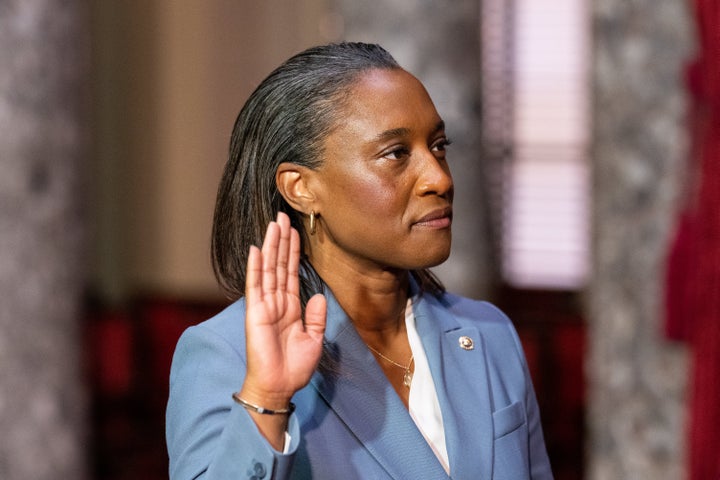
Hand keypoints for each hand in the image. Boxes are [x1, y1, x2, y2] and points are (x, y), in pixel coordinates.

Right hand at [240, 212, 326, 408]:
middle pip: (279, 264)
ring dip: (271, 246)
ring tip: (273, 224)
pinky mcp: (256, 313)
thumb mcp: (314, 339)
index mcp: (291, 307)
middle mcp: (277, 302)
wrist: (279, 386)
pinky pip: (256, 286)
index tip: (295, 231)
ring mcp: (265, 305)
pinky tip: (256, 249)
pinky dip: (256, 267)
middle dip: (281, 240)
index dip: (294, 251)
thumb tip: (319, 296)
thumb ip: (316, 317)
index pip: (292, 272)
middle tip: (282, 216)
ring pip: (269, 269)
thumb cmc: (294, 367)